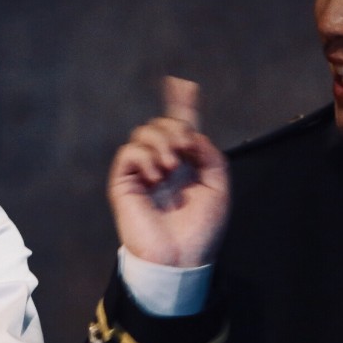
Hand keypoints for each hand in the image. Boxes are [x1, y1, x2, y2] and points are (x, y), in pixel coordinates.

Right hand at [108, 76, 229, 266]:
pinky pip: (129, 152)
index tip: (182, 84)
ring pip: (143, 133)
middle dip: (175, 126)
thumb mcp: (218, 186)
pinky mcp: (124, 183)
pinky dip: (144, 156)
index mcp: (185, 166)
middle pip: (162, 124)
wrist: (180, 257)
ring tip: (171, 167)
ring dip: (161, 141)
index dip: (181, 105)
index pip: (180, 129)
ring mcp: (142, 173)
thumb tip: (190, 132)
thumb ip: (208, 154)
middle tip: (184, 148)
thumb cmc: (201, 229)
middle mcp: (162, 165)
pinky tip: (156, 175)